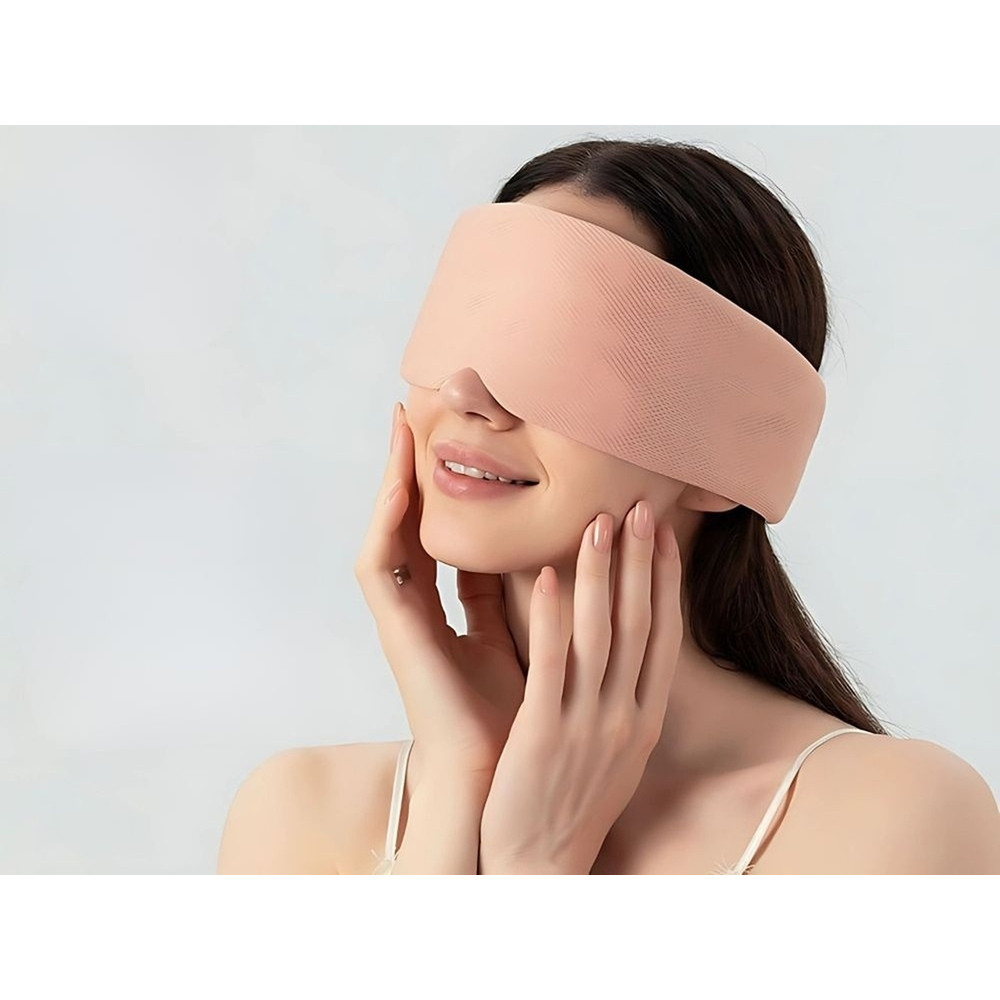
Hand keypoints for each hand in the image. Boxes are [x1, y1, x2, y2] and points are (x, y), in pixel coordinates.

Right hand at [353, 403, 528, 781]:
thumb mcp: (514, 635)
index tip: (440, 437)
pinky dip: (389, 527)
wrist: (496, 773)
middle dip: (403, 470)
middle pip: (401, 524)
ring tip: (399, 431)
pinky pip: (381, 570)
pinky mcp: (395, 635)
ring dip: (389, 484)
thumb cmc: (509, 710)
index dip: (432, 485)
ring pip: (384, 536)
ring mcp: (399, 621)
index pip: (430, 532)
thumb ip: (508, 592)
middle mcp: (415, 608)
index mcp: (442, 609)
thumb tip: (531, 545)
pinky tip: (402, 487)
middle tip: (407, 412)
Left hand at [478, 504, 681, 873]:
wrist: (540, 867)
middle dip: (641, 561)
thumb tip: (623, 649)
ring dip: (602, 573)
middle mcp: (625, 718)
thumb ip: (620, 698)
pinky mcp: (544, 735)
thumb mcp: (614, 751)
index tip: (663, 534)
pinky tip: (550, 575)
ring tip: (599, 522)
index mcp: (643, 719)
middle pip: (638, 624)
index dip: (664, 581)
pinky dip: (553, 617)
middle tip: (639, 505)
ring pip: (600, 635)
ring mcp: (588, 726)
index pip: (662, 636)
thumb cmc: (572, 803)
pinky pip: (551, 666)